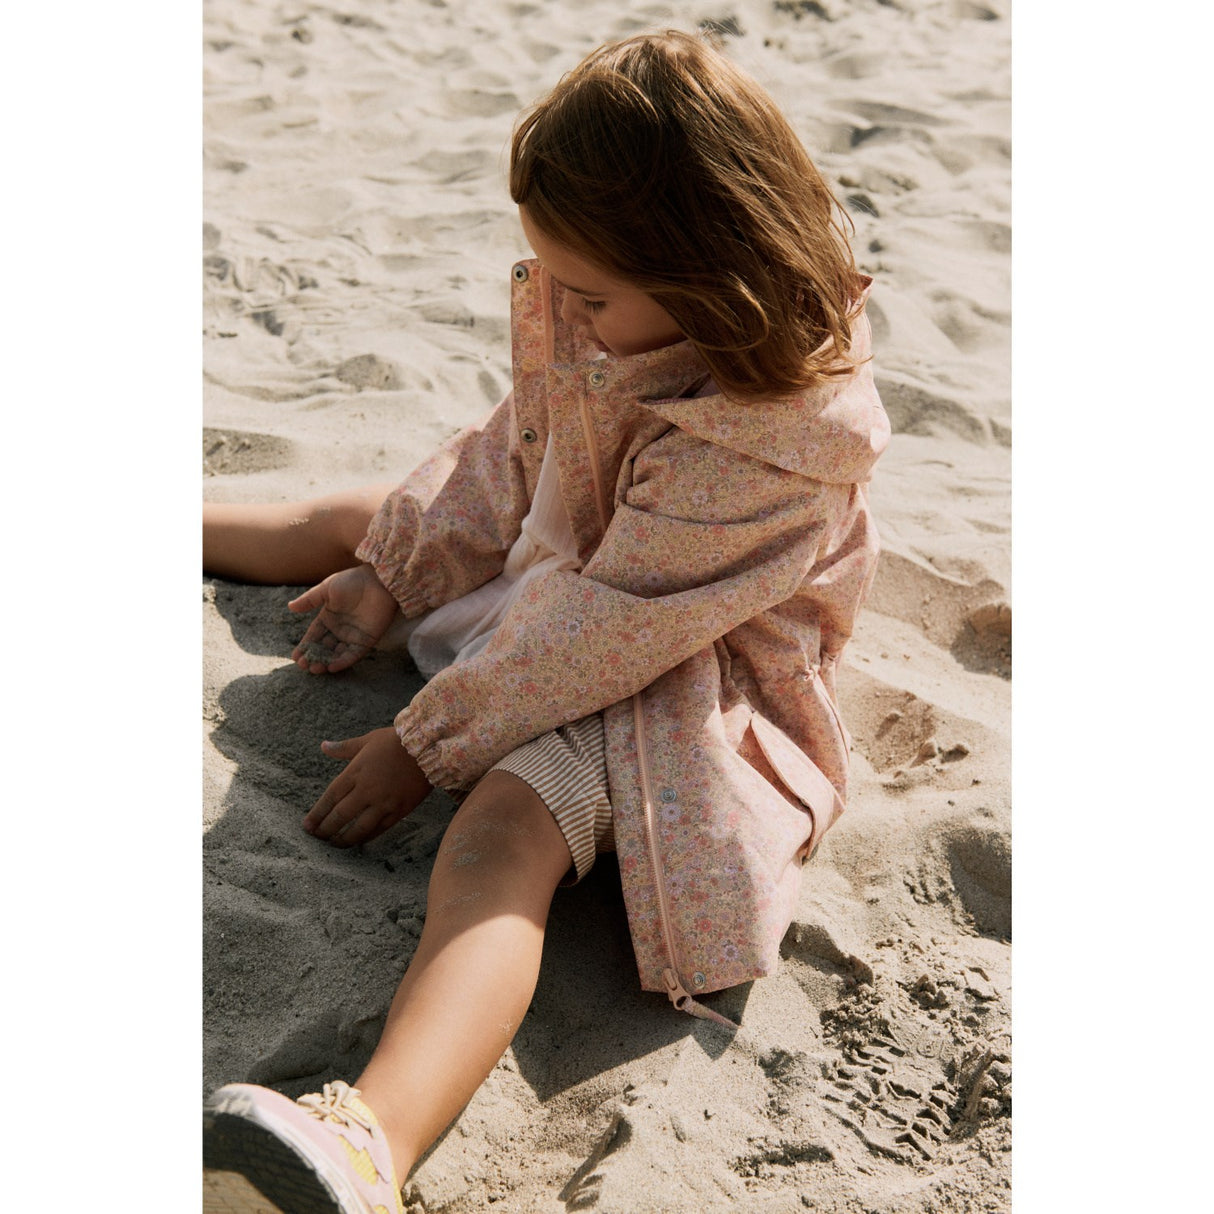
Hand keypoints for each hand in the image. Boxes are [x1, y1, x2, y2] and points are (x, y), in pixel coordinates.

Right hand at [289, 564, 399, 672]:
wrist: (378, 581)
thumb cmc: (352, 581)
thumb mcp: (327, 589)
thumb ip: (309, 600)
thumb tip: (290, 607)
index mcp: (328, 618)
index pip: (314, 636)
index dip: (305, 647)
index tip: (295, 657)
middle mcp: (339, 630)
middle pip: (324, 648)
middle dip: (313, 658)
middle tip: (303, 666)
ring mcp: (353, 636)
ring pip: (336, 654)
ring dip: (326, 662)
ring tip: (315, 669)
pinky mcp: (366, 641)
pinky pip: (353, 655)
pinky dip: (343, 662)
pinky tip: (332, 667)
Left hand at [303, 727, 432, 846]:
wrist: (428, 748)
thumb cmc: (396, 741)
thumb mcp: (368, 740)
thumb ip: (344, 748)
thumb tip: (323, 746)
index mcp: (355, 772)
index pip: (330, 798)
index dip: (317, 814)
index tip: (306, 826)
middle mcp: (366, 790)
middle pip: (340, 816)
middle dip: (325, 830)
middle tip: (317, 838)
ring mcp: (383, 803)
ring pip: (358, 828)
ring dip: (343, 839)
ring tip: (334, 845)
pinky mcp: (399, 810)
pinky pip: (379, 829)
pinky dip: (367, 837)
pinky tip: (359, 841)